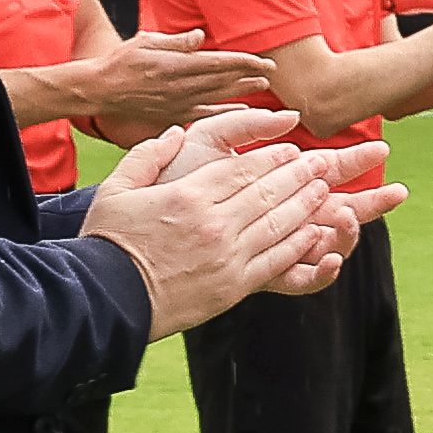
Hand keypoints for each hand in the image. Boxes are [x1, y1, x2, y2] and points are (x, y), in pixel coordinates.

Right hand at [49, 24, 268, 138]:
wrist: (99, 90)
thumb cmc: (121, 61)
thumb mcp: (145, 42)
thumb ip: (176, 42)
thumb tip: (200, 37)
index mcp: (174, 65)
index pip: (217, 63)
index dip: (243, 62)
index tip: (263, 60)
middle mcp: (179, 86)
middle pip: (223, 80)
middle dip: (249, 75)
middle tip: (271, 71)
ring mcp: (177, 103)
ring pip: (217, 96)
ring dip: (242, 90)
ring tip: (262, 85)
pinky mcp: (173, 114)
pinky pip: (204, 114)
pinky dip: (225, 112)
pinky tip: (242, 110)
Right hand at [85, 107, 358, 335]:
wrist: (107, 300)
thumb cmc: (108, 242)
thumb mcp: (116, 189)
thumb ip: (147, 155)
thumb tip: (173, 132)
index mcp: (188, 195)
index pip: (243, 169)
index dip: (273, 157)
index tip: (292, 149)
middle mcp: (214, 222)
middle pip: (268, 191)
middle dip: (299, 175)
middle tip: (321, 164)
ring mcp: (228, 255)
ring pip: (279, 222)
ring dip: (306, 204)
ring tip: (325, 190)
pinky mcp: (234, 285)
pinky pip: (277, 259)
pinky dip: (300, 244)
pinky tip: (315, 232)